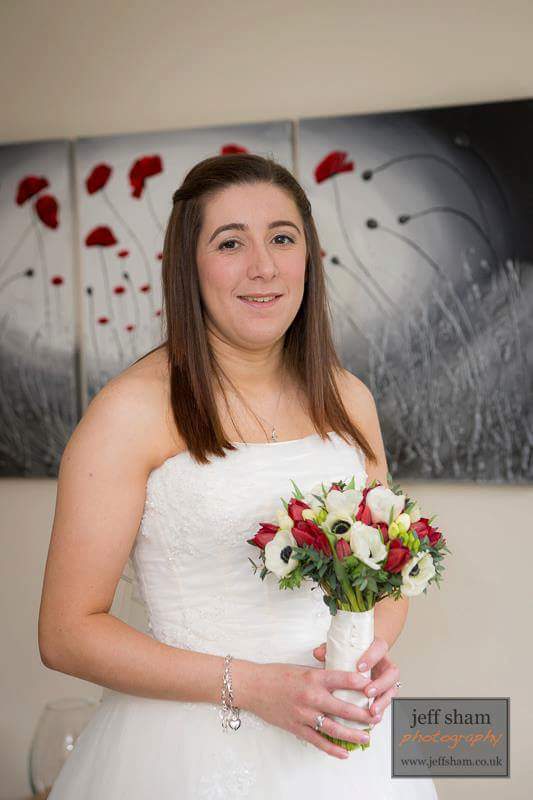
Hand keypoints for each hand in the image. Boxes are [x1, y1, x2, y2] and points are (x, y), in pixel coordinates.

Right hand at [242, 660, 373, 758]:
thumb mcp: (302, 669)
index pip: (344, 679)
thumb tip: (342, 680)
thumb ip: (321, 675)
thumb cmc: (277, 675)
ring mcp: (304, 714)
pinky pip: (317, 741)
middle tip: (376, 718)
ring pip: (334, 728)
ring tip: (366, 738)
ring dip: (353, 735)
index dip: (361, 684)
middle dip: (363, 715)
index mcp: (314, 677)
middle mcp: (311, 696)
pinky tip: (344, 753)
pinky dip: (332, 749)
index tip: (373, 688)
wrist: (253, 686)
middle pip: (344, 708)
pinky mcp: (296, 727)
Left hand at [312, 636, 400, 720]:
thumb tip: (317, 652)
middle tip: (367, 692)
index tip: (360, 667)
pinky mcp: (385, 692)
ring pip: (392, 689)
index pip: (379, 648)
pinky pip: (388, 701)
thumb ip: (330, 649)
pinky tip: (374, 717)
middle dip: (381, 683)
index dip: (372, 657)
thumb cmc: (351, 653)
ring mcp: (387, 679)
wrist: (361, 658)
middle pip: (392, 672)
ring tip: (372, 710)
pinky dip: (382, 710)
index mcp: (376, 648)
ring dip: (383, 701)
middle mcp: (385, 664)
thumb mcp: (341, 649)